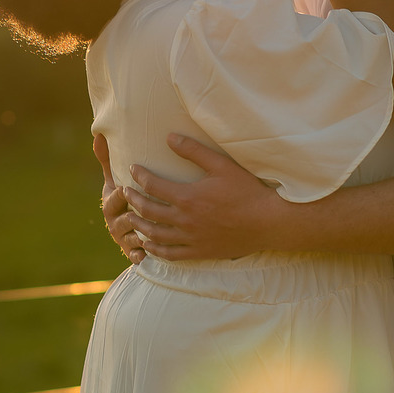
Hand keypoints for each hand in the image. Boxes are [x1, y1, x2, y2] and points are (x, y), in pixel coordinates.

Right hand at [95, 134, 144, 263]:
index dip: (122, 194)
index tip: (129, 188)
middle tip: (149, 212)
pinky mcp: (132, 253)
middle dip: (135, 215)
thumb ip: (108, 158)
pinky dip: (142, 254)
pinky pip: (136, 255)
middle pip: (124, 220)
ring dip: (142, 235)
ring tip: (156, 232)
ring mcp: (123, 239)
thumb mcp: (115, 177)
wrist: (128, 224)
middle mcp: (114, 222)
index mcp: (110, 202)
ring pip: (132, 238)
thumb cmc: (125, 195)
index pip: (115, 198)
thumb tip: (99, 134)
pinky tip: (150, 252)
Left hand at [121, 134, 281, 260]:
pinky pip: (170, 255)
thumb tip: (169, 137)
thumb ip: (194, 151)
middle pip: (148, 210)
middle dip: (133, 200)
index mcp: (187, 197)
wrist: (268, 222)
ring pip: (154, 234)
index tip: (132, 169)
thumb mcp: (221, 165)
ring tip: (130, 216)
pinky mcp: (200, 252)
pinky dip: (155, 250)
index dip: (139, 176)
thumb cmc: (247, 191)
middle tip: (125, 192)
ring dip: (139, 224)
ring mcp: (191, 239)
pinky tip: (148, 245)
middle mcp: (185, 220)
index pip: (152, 186)